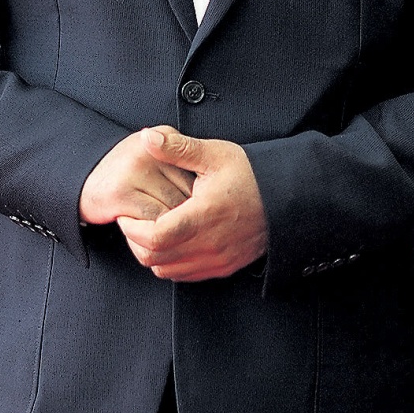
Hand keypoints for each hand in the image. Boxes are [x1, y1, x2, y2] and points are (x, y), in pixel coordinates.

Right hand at [78, 128, 193, 225]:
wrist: (85, 181)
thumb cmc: (128, 173)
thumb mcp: (155, 155)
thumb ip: (181, 159)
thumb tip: (213, 185)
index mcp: (162, 137)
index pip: (197, 172)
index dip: (202, 197)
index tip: (201, 212)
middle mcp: (148, 150)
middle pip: (187, 192)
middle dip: (190, 214)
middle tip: (189, 227)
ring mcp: (133, 171)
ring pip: (172, 210)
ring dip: (174, 227)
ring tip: (173, 232)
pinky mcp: (120, 193)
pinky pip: (153, 222)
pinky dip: (157, 233)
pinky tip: (154, 234)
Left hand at [117, 126, 267, 281]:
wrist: (287, 197)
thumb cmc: (252, 175)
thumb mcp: (214, 154)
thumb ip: (177, 148)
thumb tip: (147, 137)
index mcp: (203, 216)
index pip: (154, 237)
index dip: (132, 228)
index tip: (127, 214)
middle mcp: (209, 244)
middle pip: (155, 259)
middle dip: (136, 242)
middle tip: (133, 222)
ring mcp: (217, 260)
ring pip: (168, 271)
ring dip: (153, 255)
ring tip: (151, 231)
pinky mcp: (224, 267)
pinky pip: (186, 276)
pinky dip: (171, 263)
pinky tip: (172, 242)